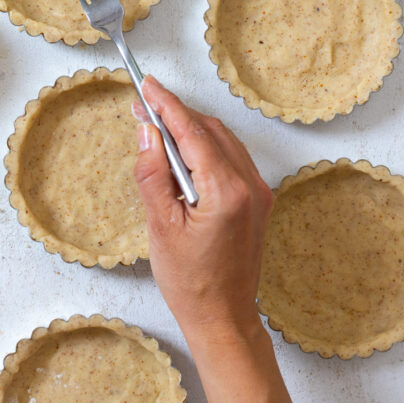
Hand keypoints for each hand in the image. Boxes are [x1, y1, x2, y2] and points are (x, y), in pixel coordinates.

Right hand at [133, 76, 272, 346]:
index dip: (167, 104)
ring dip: (192, 129)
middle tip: (144, 108)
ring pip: (223, 140)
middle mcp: (250, 185)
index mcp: (226, 191)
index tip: (146, 85)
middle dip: (177, 115)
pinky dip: (207, 148)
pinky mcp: (259, 200)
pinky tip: (184, 154)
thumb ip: (153, 173)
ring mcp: (259, 192)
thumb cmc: (190, 281)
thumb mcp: (159, 226)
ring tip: (158, 129)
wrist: (223, 317)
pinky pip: (232, 158)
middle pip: (210, 130)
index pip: (192, 131)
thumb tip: (147, 132)